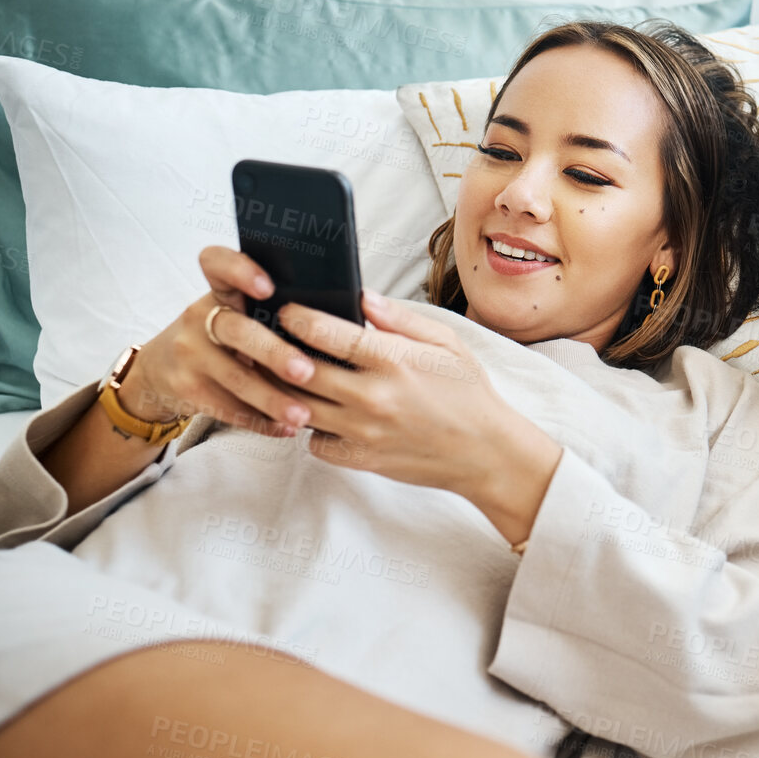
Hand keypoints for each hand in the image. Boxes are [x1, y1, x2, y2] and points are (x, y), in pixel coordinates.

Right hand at [120, 247, 320, 437]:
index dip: (239, 270)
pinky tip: (286, 428)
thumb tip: (339, 326)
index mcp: (219, 292)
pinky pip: (228, 408)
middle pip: (237, 330)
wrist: (159, 371)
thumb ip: (270, 313)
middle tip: (305, 371)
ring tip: (304, 414)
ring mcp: (189, 354)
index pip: (217, 263)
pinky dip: (260, 421)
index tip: (268, 286)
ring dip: (273, 399)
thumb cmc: (219, 338)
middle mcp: (199, 318)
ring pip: (235, 378)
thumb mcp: (234, 314)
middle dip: (274, 353)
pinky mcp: (186, 388)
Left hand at [274, 291, 561, 547]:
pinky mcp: (362, 459)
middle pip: (300, 370)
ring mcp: (364, 431)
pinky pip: (314, 443)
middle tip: (272, 340)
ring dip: (285, 389)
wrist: (486, 453)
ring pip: (298, 407)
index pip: (326, 333)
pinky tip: (319, 413)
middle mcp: (373, 396)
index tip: (287, 312)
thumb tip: (362, 297)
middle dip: (278, 351)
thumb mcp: (446, 343)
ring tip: (285, 374)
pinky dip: (310, 428)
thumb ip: (401, 319)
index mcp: (393, 360)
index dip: (297, 318)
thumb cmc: (468, 394)